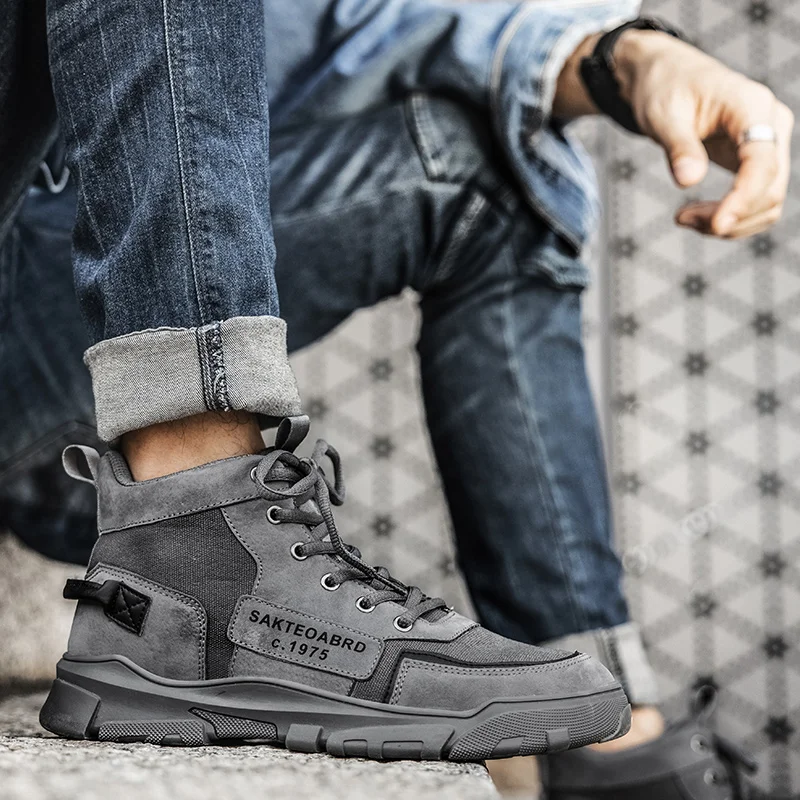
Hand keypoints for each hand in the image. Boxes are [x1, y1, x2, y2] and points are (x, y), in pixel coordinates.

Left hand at [614, 30, 793, 238]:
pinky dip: (730, 217)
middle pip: (770, 189)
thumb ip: (679, 147)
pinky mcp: (757, 160)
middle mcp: (771, 124)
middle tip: (680, 218)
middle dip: (730, 217)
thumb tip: (688, 181)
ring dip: (730, 223)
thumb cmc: (665, 87)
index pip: (762, 162)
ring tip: (684, 218)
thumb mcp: (663, 115)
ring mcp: (769, 143)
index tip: (716, 226)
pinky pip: (756, 199)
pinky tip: (697, 217)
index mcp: (751, 105)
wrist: (668, 76)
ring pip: (768, 201)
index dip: (743, 199)